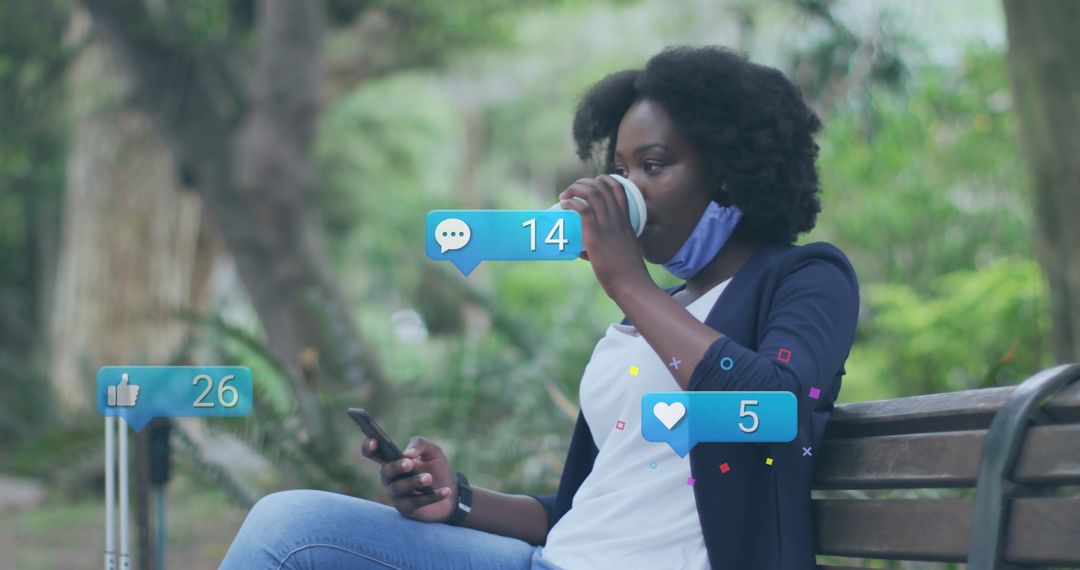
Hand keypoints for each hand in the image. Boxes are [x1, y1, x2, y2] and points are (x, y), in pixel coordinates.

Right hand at [361, 436, 456, 522]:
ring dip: (414, 482)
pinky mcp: (407, 510)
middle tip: (409, 463)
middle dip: (396, 467)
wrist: (453, 493)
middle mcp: (390, 479)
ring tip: (428, 478)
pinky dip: (432, 496)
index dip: (369, 447)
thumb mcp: (433, 451)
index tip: (375, 441)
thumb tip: (407, 453)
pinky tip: (445, 491)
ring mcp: (397, 495)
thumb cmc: (437, 470)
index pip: (373, 453)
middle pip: (386, 471)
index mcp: (393, 461)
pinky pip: (416, 502)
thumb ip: (420, 444)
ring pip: (398, 488)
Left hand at [559, 175, 653, 298]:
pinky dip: (571, 202)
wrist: (631, 284)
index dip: (604, 180)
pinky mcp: (595, 236)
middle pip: (602, 187)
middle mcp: (617, 220)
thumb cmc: (628, 274)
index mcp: (626, 221)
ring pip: (592, 194)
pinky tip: (564, 204)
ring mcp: (607, 227)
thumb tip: (592, 252)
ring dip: (575, 189)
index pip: (619, 189)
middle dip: (584, 183)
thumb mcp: (627, 251)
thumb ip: (614, 247)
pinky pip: (583, 210)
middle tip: (571, 191)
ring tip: (564, 195)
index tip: (591, 185)